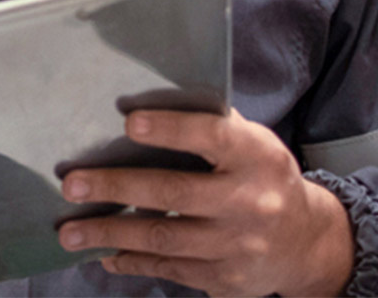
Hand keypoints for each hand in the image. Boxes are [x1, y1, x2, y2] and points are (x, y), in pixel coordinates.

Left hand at [56, 108, 353, 296]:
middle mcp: (251, 202)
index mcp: (255, 156)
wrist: (308, 242)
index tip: (129, 121)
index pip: (212, 136)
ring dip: (110, 233)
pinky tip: (102, 253)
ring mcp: (238, 246)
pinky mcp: (226, 280)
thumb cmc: (261, 174)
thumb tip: (142, 98)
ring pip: (164, 239)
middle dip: (117, 188)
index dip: (171, 129)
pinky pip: (171, 270)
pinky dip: (132, 261)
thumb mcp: (250, 142)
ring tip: (69, 231)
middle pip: (175, 192)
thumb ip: (208, 123)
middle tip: (71, 185)